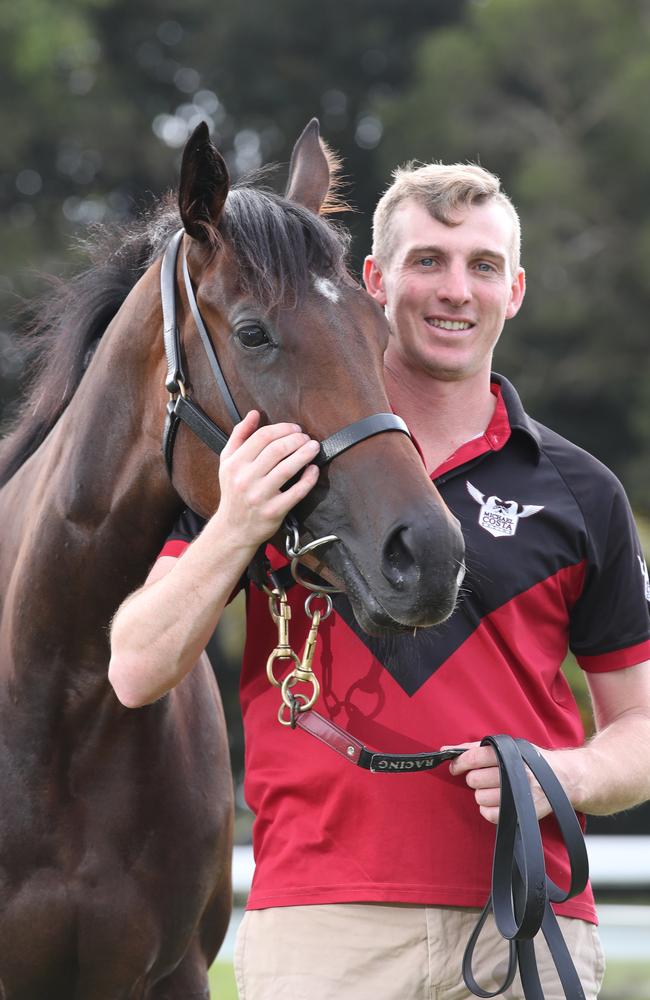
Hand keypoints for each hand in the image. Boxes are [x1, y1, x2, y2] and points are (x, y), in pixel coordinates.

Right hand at [216, 410, 320, 549]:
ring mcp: (260, 495)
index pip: (263, 436)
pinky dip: (308, 478)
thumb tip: (254, 413)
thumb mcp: (227, 461)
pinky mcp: (274, 510)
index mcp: (235, 463)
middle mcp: (246, 478)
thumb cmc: (233, 491)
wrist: (233, 529)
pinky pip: (297, 491)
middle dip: (296, 439)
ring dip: (305, 454)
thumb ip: (239, 435)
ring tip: (314, 447)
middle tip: (306, 438)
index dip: (283, 429)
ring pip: (288, 468)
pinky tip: (313, 469)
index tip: (295, 428)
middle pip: (277, 449)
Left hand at [444, 741, 558, 824]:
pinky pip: (490, 815)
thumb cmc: (527, 759)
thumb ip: (474, 747)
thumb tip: (445, 749)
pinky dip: (489, 810)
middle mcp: (513, 772)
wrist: (562, 777)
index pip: (472, 757)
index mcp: (507, 754)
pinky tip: (498, 802)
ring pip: (480, 798)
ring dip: (482, 795)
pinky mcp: (522, 812)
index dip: (459, 764)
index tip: (455, 768)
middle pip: (474, 780)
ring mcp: (519, 793)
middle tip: (486, 777)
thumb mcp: (506, 747)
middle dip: (475, 779)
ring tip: (495, 789)